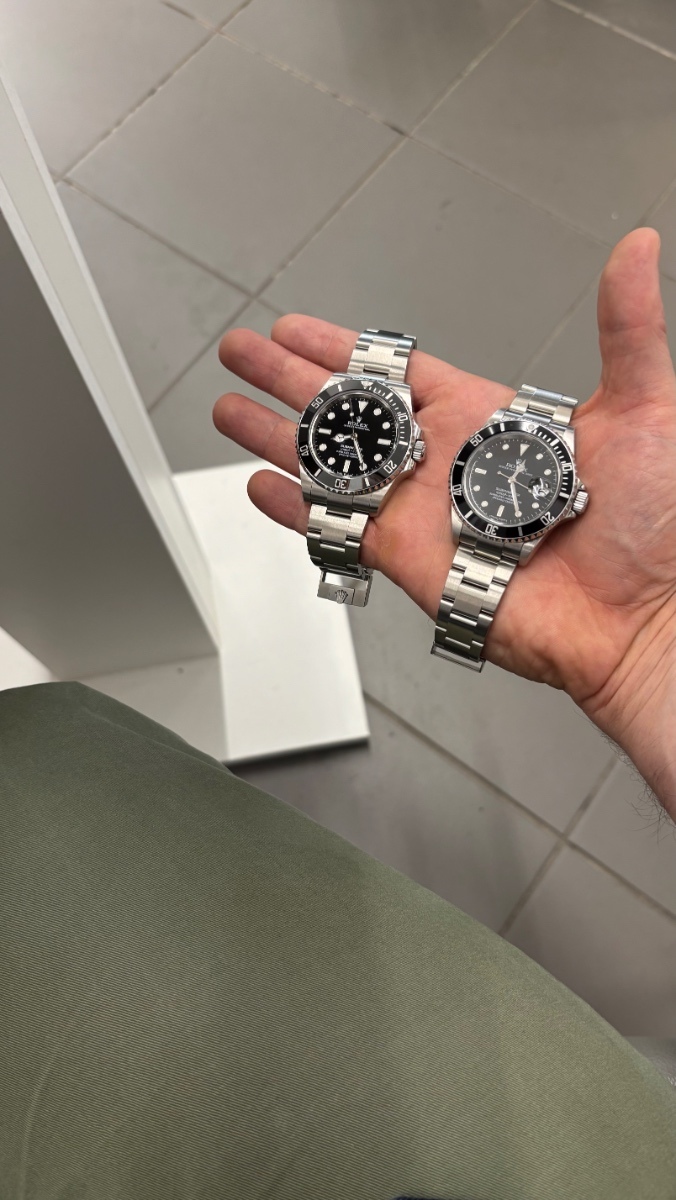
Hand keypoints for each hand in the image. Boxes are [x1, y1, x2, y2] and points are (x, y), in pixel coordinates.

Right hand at [213, 230, 675, 810]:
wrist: (642, 619)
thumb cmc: (654, 525)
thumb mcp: (643, 408)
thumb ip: (626, 328)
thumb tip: (636, 250)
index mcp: (486, 416)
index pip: (394, 370)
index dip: (343, 346)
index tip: (300, 326)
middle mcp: (443, 461)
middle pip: (346, 409)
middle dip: (288, 378)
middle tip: (243, 351)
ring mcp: (420, 512)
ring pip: (330, 465)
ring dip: (275, 437)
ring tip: (229, 411)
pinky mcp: (408, 561)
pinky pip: (336, 530)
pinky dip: (294, 509)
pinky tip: (262, 487)